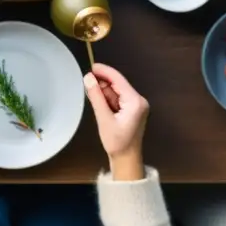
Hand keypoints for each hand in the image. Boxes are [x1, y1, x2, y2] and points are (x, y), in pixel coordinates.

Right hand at [83, 63, 148, 181]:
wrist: (127, 160)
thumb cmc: (117, 142)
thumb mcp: (104, 118)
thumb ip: (96, 97)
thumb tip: (88, 77)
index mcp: (135, 102)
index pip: (118, 80)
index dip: (104, 71)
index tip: (91, 66)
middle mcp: (139, 101)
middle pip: (117, 85)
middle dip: (102, 84)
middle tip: (87, 86)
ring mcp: (136, 105)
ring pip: (116, 91)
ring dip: (104, 93)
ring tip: (94, 101)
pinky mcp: (132, 110)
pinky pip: (118, 99)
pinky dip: (108, 99)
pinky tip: (100, 104)